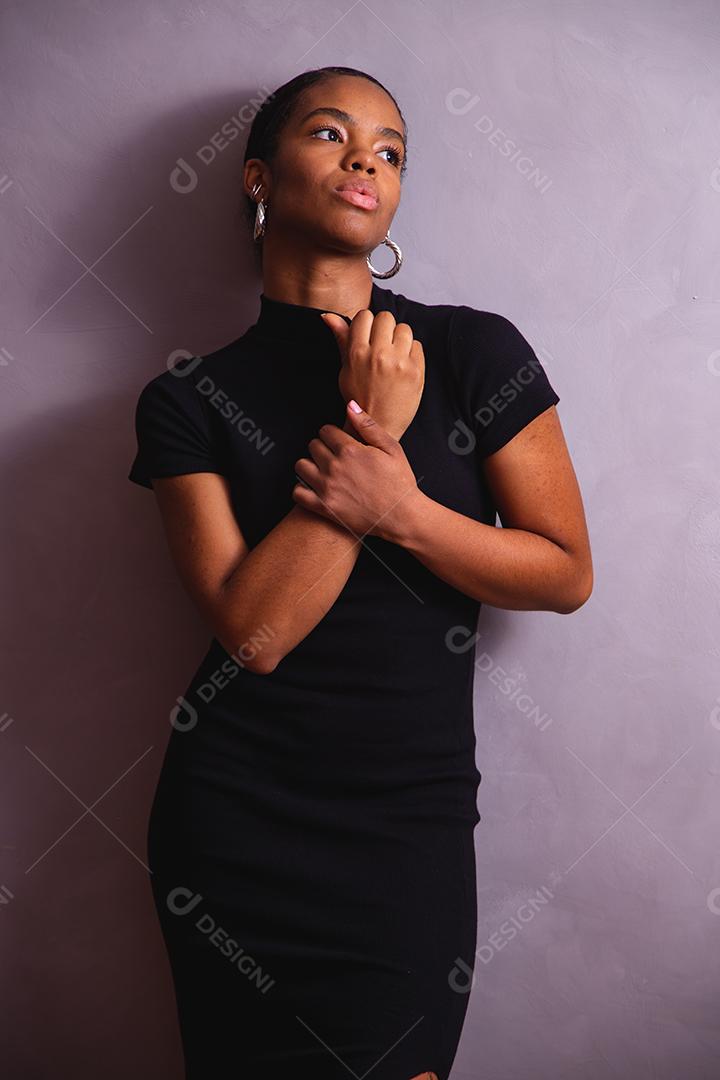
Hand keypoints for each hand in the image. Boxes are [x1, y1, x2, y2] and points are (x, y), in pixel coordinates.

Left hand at [292, 401, 421, 541]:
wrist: (402, 517)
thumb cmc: (400, 482)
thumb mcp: (391, 448)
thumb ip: (368, 425)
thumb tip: (350, 405)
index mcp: (351, 450)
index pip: (325, 430)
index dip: (332, 434)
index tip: (339, 442)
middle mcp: (335, 467)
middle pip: (312, 446)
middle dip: (322, 447)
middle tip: (335, 457)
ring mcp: (327, 488)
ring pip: (301, 466)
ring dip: (309, 465)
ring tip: (323, 470)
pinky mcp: (324, 507)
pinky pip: (297, 492)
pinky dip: (302, 488)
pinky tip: (314, 487)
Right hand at [320, 308, 424, 440]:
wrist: (378, 424)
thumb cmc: (360, 397)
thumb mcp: (345, 368)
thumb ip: (341, 339)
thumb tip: (329, 316)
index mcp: (357, 353)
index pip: (365, 315)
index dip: (366, 323)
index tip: (367, 335)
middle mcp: (378, 355)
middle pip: (386, 317)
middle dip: (384, 328)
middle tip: (382, 344)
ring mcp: (399, 363)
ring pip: (404, 328)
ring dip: (399, 338)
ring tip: (393, 354)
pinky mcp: (416, 371)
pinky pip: (417, 345)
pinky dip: (411, 352)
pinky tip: (402, 365)